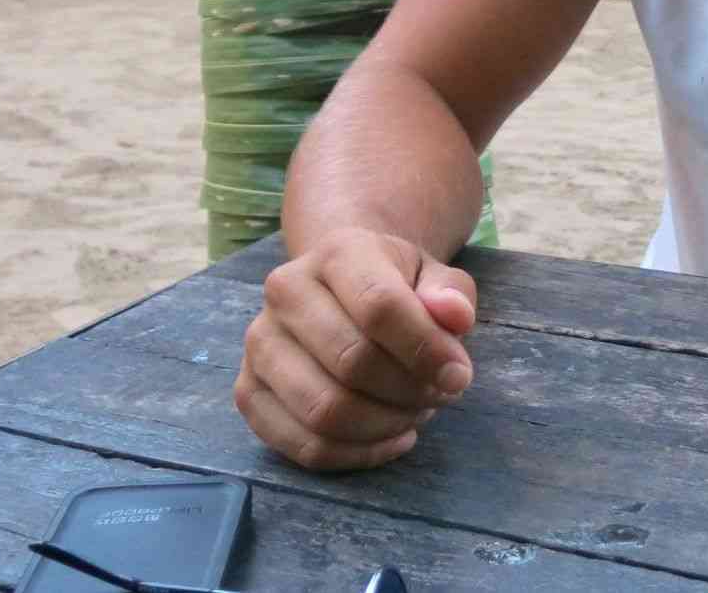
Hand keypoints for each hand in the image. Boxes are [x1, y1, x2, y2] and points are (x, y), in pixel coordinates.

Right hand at [234, 227, 476, 471]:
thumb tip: (454, 316)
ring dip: (384, 425)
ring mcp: (259, 344)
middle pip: (351, 362)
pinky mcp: (248, 392)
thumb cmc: (396, 285)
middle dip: (408, 391)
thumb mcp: (433, 277)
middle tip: (439, 395)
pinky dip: (357, 455)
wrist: (340, 289)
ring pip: (323, 411)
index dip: (425, 350)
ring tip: (414, 413)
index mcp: (337, 252)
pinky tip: (390, 439)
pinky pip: (303, 446)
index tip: (459, 374)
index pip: (379, 306)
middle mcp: (285, 292)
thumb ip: (451, 294)